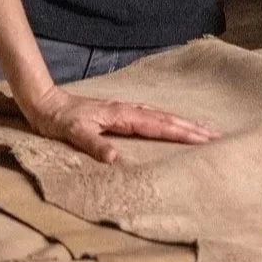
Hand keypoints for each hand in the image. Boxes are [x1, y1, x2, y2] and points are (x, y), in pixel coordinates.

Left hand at [20, 85, 217, 163]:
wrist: (44, 103)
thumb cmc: (58, 121)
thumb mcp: (72, 134)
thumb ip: (94, 144)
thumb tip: (116, 159)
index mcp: (122, 115)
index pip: (160, 126)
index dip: (183, 133)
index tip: (206, 139)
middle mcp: (127, 111)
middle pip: (167, 119)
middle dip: (192, 128)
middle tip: (217, 136)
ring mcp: (124, 111)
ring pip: (161, 117)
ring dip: (183, 124)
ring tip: (202, 131)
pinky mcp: (119, 114)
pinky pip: (151, 118)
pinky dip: (167, 122)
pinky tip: (170, 125)